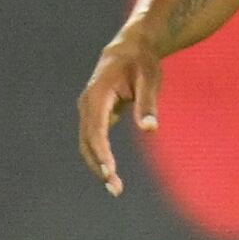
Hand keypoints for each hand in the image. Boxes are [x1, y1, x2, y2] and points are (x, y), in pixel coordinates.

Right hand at [75, 28, 161, 197]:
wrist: (129, 50)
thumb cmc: (142, 63)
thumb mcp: (150, 79)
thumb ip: (148, 103)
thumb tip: (151, 130)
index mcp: (98, 94)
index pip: (96, 129)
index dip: (102, 152)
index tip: (110, 172)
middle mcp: (87, 104)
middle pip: (88, 141)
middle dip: (99, 166)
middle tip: (116, 189)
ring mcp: (88, 110)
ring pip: (87, 144)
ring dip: (98, 166)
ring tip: (116, 188)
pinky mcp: (94, 116)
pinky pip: (93, 141)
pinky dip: (100, 158)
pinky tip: (111, 174)